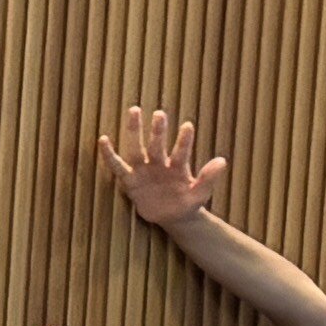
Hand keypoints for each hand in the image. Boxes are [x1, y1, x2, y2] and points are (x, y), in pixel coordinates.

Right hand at [97, 104, 228, 231]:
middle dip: (158, 130)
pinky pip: (117, 166)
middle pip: (157, 145)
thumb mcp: (201, 194)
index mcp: (178, 167)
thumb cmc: (188, 202)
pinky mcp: (130, 180)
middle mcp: (160, 164)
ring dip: (135, 131)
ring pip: (137, 149)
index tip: (187, 126)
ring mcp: (144, 170)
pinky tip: (103, 139)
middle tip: (159, 113)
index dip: (184, 140)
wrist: (173, 216)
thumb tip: (222, 160)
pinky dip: (109, 155)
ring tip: (134, 110)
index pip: (181, 151)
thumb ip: (209, 178)